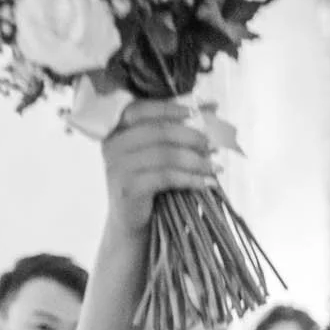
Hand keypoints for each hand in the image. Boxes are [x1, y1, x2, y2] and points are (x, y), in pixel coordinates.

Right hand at [102, 99, 218, 242]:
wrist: (134, 223)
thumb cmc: (151, 183)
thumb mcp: (161, 152)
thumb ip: (179, 127)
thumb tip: (212, 106)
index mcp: (116, 129)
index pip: (142, 109)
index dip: (171, 108)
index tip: (198, 113)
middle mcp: (112, 144)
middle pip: (158, 130)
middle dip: (191, 136)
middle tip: (214, 145)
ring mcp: (118, 166)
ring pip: (165, 154)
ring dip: (197, 160)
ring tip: (216, 167)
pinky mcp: (128, 188)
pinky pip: (166, 177)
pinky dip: (191, 179)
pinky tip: (207, 183)